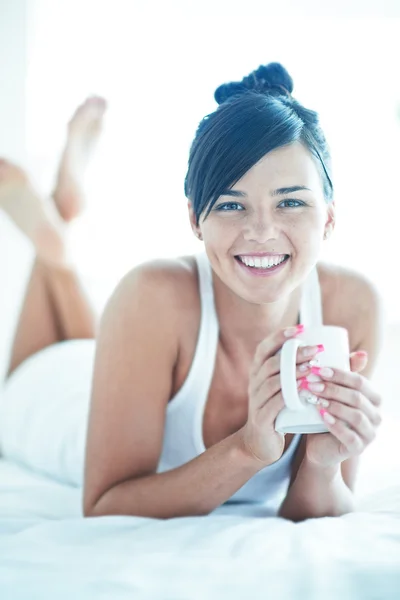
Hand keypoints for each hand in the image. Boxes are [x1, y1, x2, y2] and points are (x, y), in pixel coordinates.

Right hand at [242, 325, 322, 465]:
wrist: (261, 441)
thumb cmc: (282, 408)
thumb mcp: (290, 386)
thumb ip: (311, 370)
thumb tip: (353, 354)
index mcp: (259, 370)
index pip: (265, 347)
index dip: (280, 336)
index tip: (301, 328)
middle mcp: (254, 382)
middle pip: (272, 362)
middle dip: (294, 354)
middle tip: (316, 350)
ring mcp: (256, 400)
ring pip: (272, 381)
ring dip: (293, 374)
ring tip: (312, 368)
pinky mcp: (261, 418)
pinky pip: (273, 403)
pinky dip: (288, 395)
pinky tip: (303, 390)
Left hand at [304, 351, 381, 466]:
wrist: (319, 445)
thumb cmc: (327, 413)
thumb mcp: (334, 392)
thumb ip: (344, 374)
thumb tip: (362, 353)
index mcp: (373, 398)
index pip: (360, 382)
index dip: (340, 375)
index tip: (319, 370)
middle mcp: (376, 415)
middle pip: (357, 397)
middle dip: (333, 389)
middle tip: (312, 383)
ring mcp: (370, 433)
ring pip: (355, 416)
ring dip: (334, 405)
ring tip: (315, 399)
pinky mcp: (359, 448)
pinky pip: (350, 436)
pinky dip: (336, 425)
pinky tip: (322, 416)